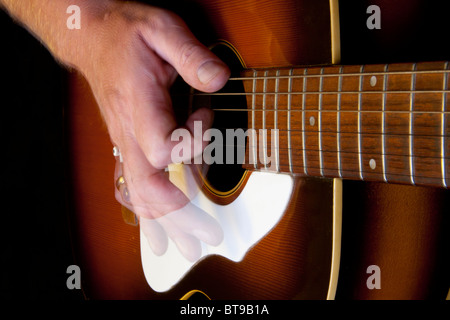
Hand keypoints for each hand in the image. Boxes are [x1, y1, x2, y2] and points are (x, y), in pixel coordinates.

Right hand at [76, 1, 228, 258]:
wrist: (91, 38)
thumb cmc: (124, 32)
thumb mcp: (160, 29)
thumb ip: (190, 55)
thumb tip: (218, 81)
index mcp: (137, 103)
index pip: (162, 148)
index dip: (191, 144)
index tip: (205, 114)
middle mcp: (128, 131)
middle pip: (148, 188)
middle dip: (180, 215)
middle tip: (207, 236)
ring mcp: (124, 142)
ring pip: (138, 194)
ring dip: (164, 222)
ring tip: (188, 245)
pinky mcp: (126, 145)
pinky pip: (132, 187)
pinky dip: (148, 211)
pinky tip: (160, 228)